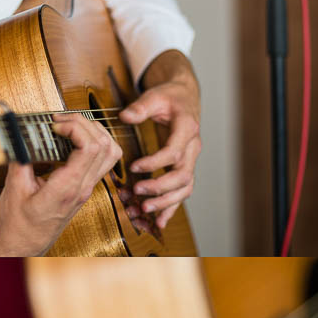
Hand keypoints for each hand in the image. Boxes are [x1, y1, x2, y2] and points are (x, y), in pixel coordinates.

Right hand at [0, 113, 119, 255]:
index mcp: (67, 188)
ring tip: (72, 126)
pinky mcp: (85, 188)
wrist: (25, 244)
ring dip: (96, 132)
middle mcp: (83, 187)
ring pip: (111, 153)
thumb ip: (21, 159)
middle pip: (105, 146)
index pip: (91, 148)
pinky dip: (95, 144)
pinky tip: (75, 140)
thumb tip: (22, 136)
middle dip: (85, 124)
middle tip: (61, 120)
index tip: (56, 124)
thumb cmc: (20, 223)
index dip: (76, 127)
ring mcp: (87, 188)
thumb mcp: (14, 188)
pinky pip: (103, 161)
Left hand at [122, 51, 201, 230]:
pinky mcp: (184, 168)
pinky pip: (181, 192)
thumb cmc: (170, 97)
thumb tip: (125, 117)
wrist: (185, 98)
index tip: (134, 166)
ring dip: (165, 202)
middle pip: (183, 176)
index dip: (155, 163)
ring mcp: (191, 160)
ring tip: (143, 209)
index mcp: (187, 129)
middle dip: (160, 187)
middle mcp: (193, 148)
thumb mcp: (155, 96)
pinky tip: (157, 222)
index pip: (174, 152)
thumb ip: (140, 108)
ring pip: (185, 189)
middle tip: (138, 191)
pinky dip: (171, 208)